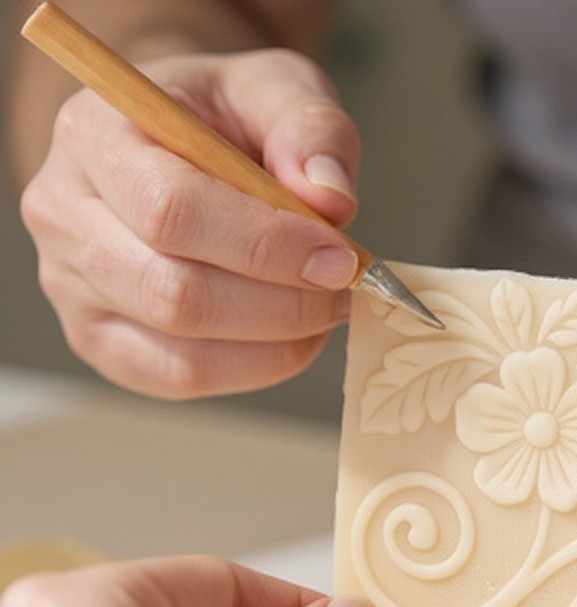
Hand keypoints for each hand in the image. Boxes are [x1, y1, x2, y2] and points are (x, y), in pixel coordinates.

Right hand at [20, 48, 360, 397]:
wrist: (177, 141)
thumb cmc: (223, 118)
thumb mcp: (276, 89)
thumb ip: (311, 130)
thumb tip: (330, 199)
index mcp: (96, 134)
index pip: (173, 211)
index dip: (268, 246)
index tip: (340, 257)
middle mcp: (65, 214)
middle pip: (175, 295)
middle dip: (282, 305)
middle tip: (342, 290)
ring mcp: (74, 288)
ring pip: (181, 351)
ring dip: (276, 342)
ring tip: (323, 310)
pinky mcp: (103, 342)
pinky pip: (182, 378)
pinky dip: (255, 367)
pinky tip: (291, 335)